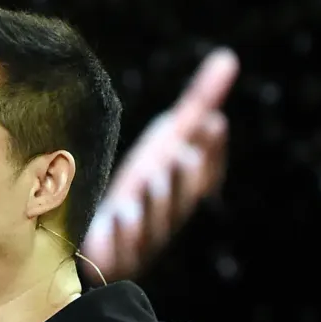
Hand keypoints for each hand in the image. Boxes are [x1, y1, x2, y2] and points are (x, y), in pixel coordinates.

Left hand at [83, 49, 239, 281]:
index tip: (212, 121)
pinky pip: (114, 254)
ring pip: (150, 229)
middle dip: (182, 178)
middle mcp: (164, 223)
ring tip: (151, 180)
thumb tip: (228, 58)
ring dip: (152, 205)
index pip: (204, 176)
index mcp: (181, 196)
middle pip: (180, 203)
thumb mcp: (164, 143)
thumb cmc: (138, 188)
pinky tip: (114, 219)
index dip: (210, 152)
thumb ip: (196, 105)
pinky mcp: (108, 263)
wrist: (93, 242)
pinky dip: (116, 236)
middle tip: (182, 153)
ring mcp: (137, 246)